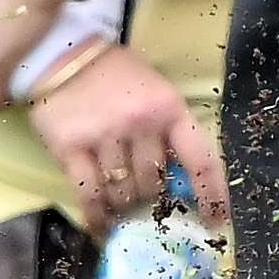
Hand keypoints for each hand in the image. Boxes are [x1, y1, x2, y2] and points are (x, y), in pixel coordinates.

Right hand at [24, 45, 203, 225]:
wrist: (63, 53)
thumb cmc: (116, 76)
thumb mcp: (154, 93)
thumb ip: (168, 131)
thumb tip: (180, 181)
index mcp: (169, 108)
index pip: (200, 160)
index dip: (211, 195)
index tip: (215, 221)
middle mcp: (140, 123)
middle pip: (155, 183)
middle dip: (150, 194)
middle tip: (141, 191)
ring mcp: (105, 136)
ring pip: (124, 191)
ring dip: (122, 201)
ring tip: (118, 200)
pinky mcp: (71, 147)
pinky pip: (90, 194)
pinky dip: (97, 215)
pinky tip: (100, 224)